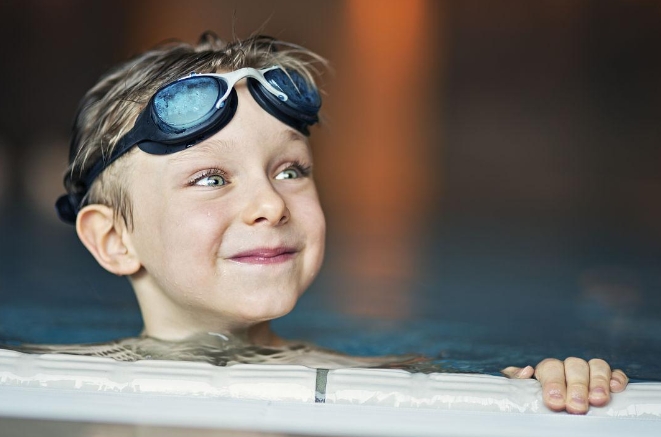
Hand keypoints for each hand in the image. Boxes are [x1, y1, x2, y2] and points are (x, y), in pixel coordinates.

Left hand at [502, 357, 628, 413]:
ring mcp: (590, 372)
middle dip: (576, 387)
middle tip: (576, 407)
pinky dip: (617, 378)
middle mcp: (569, 368)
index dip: (553, 383)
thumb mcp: (524, 392)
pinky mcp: (609, 380)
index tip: (554, 401)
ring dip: (598, 381)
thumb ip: (518, 380)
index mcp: (549, 370)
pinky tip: (616, 388)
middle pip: (574, 367)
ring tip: (598, 400)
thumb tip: (526, 370)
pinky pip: (615, 373)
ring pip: (596, 366)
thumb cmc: (539, 402)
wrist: (556, 409)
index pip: (551, 367)